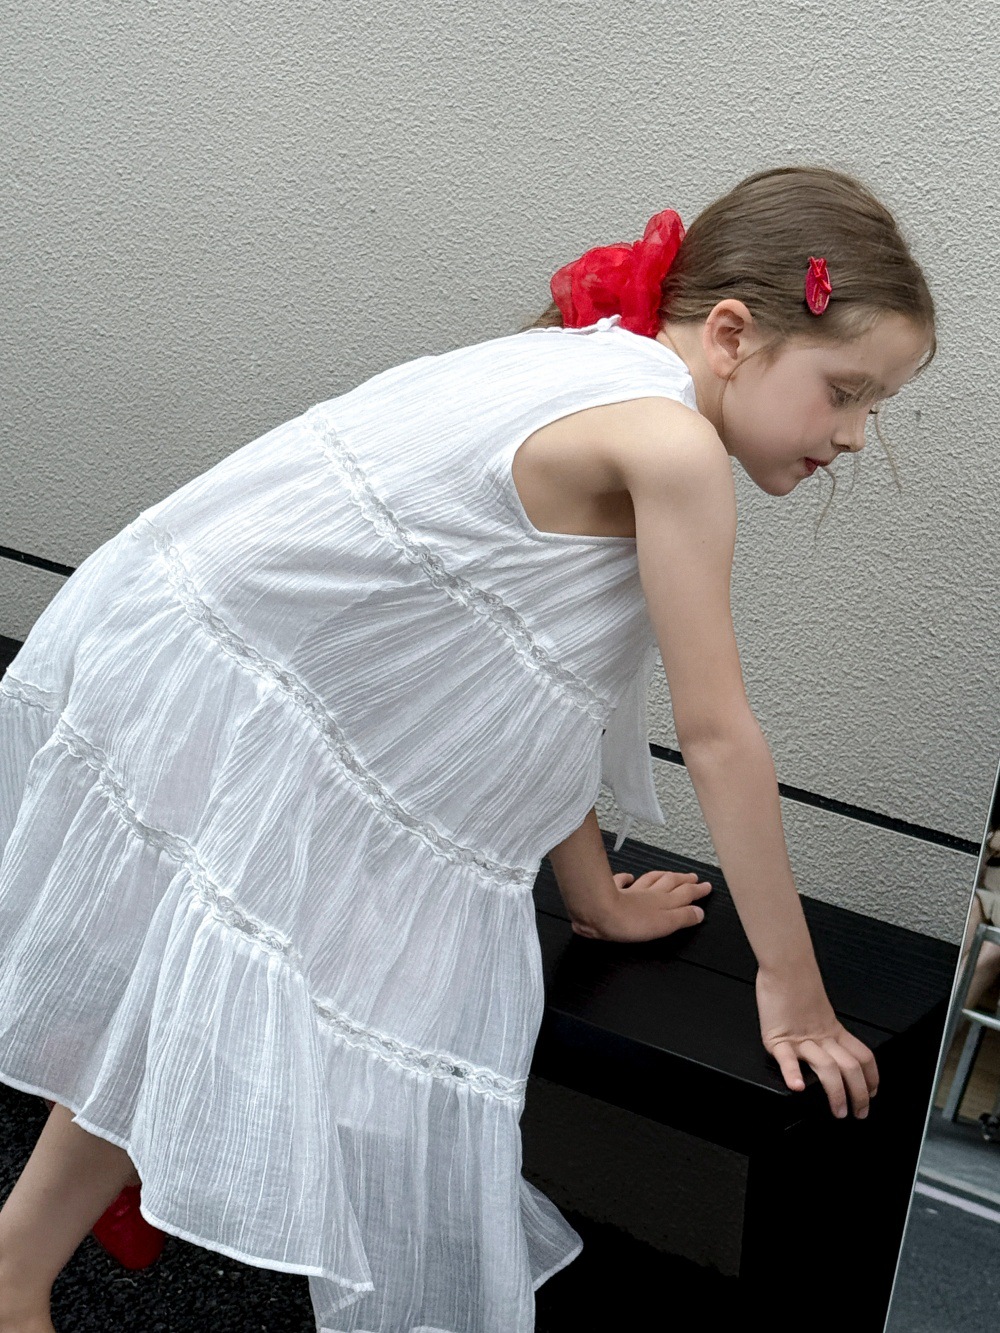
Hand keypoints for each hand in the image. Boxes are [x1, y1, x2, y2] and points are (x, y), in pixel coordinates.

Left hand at [571, 870, 711, 942]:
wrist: (599, 912)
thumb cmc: (630, 921)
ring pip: (650, 880)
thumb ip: (683, 918)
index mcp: (664, 903)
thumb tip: (699, 913)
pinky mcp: (612, 892)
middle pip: (670, 883)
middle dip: (683, 880)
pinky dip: (627, 878)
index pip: (685, 894)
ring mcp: (631, 892)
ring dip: (662, 876)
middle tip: (693, 877)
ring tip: (669, 874)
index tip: (706, 886)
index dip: (697, 890)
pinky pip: (622, 882)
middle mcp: (649, 894)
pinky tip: (629, 876)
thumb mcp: (664, 924)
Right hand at [755, 967, 878, 1119]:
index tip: (873, 1093)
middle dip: (859, 1094)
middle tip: (858, 1112)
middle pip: (850, 1067)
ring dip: (836, 1092)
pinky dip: (793, 1074)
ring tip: (838, 1110)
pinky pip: (788, 1058)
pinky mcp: (778, 1038)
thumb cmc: (796, 986)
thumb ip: (824, 1028)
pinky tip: (797, 1087)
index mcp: (833, 1031)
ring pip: (828, 1067)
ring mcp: (801, 1039)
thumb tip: (831, 1047)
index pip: (863, 1057)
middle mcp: (821, 1037)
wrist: (784, 967)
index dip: (872, 1078)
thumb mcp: (819, 1010)